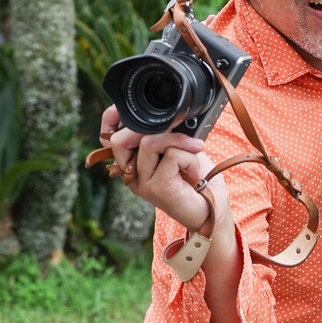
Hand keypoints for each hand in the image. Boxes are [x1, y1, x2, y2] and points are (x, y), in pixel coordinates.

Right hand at [99, 105, 220, 232]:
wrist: (211, 212)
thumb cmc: (197, 181)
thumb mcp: (180, 151)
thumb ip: (167, 135)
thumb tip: (169, 114)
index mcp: (133, 163)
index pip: (110, 138)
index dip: (112, 119)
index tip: (127, 110)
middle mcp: (132, 174)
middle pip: (123, 137)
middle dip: (156, 127)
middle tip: (184, 133)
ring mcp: (141, 183)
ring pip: (149, 142)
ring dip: (179, 140)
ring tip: (196, 150)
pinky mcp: (157, 188)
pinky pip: (172, 156)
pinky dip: (190, 158)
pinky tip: (195, 172)